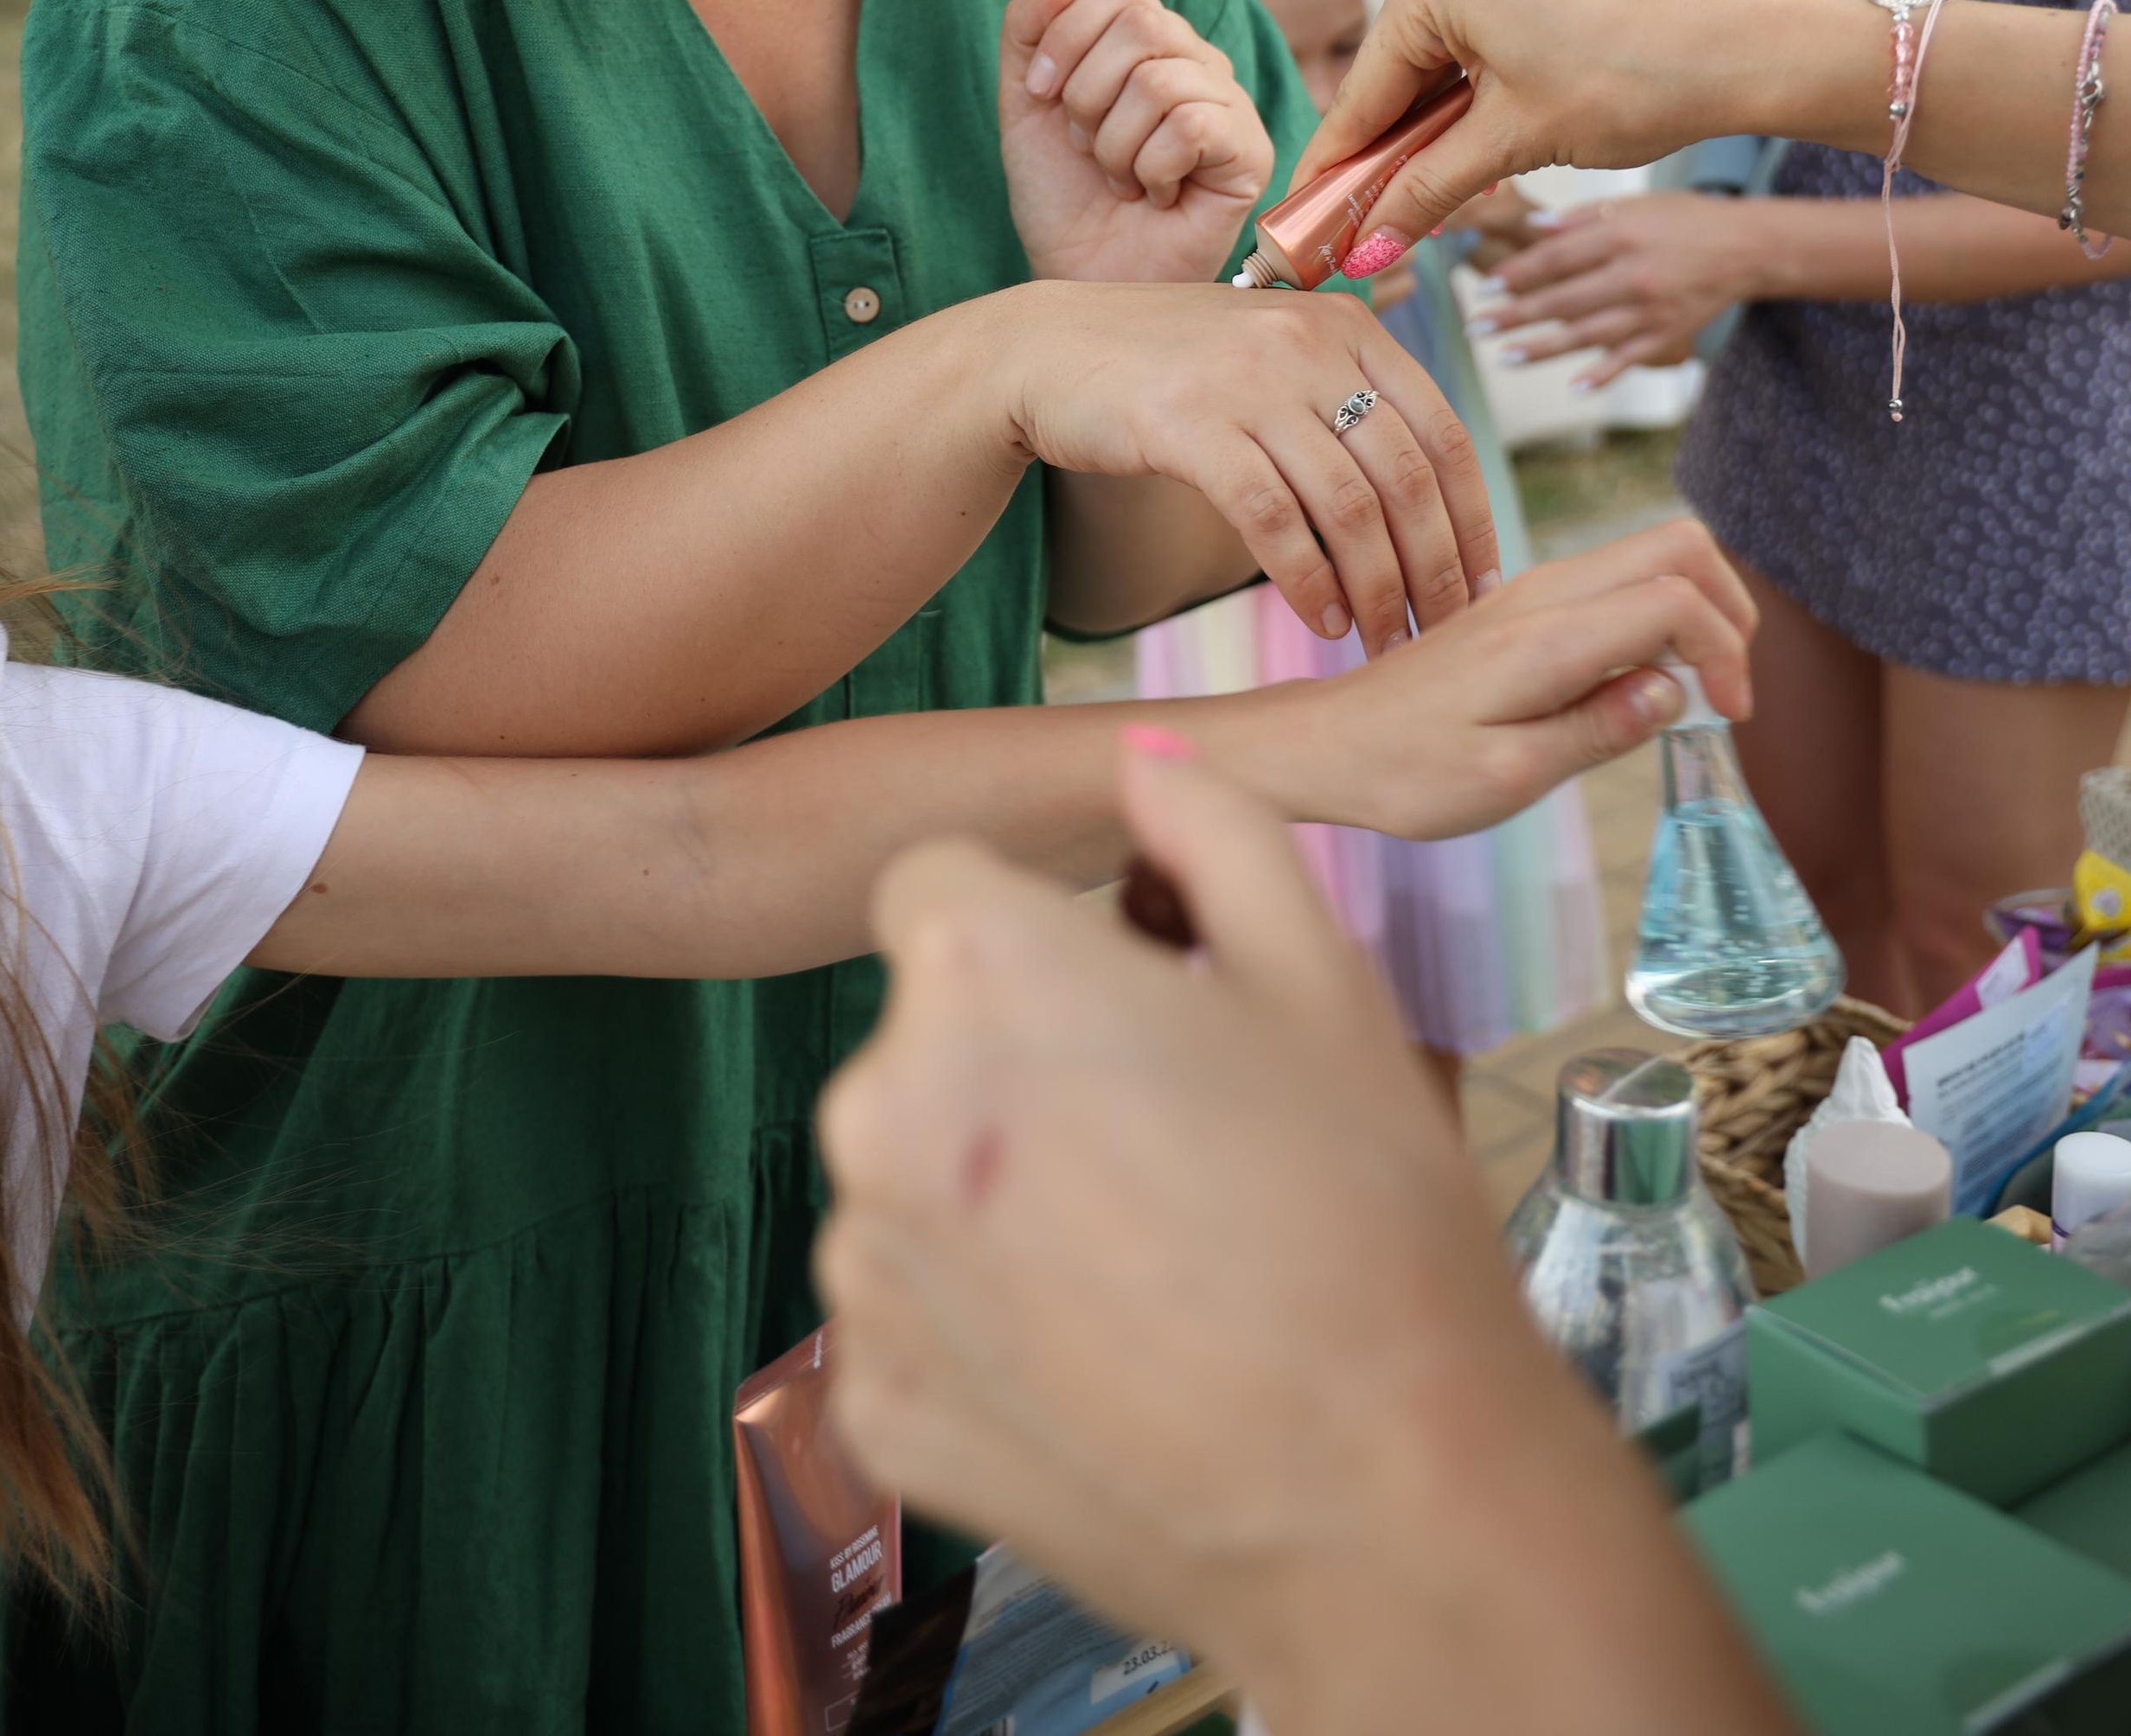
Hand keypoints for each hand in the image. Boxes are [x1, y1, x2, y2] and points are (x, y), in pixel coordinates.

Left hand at [816, 747, 1789, 1735]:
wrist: (1388, 1496)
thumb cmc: (1366, 1217)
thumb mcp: (1317, 971)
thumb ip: (1207, 826)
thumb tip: (1140, 755)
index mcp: (976, 969)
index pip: (940, 887)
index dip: (1037, 933)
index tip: (1122, 996)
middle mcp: (878, 1104)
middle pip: (925, 1036)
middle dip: (1018, 1060)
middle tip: (1166, 1136)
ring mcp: (864, 1270)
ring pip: (910, 1177)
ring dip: (992, 1194)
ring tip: (1151, 1258)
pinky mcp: (872, 1407)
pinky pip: (910, 1319)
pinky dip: (984, 1329)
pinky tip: (1107, 1354)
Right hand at [999, 280, 1496, 645]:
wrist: (1047, 350)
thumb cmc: (1169, 370)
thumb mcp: (1272, 360)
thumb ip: (1344, 404)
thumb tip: (1426, 505)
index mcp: (1346, 327)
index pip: (1444, 434)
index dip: (1474, 522)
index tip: (1484, 591)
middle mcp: (1307, 344)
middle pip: (1407, 477)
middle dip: (1435, 572)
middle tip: (1443, 637)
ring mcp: (1248, 380)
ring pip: (1349, 506)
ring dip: (1376, 589)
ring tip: (1380, 643)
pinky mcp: (1188, 423)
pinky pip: (1273, 519)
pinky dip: (1307, 581)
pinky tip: (1320, 620)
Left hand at [1001, 0, 1273, 285]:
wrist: (1079, 275)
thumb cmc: (1061, 193)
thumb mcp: (1024, 102)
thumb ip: (1029, 29)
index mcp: (1147, 40)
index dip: (1066, 35)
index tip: (1040, 93)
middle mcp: (1195, 60)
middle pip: (1141, 24)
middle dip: (1086, 95)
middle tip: (1085, 147)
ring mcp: (1228, 103)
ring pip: (1159, 82)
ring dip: (1114, 144)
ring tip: (1120, 178)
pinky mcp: (1250, 151)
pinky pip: (1190, 127)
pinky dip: (1150, 170)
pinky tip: (1156, 196)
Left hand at [1271, 515, 1755, 839]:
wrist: (1327, 743)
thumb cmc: (1408, 771)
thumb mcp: (1509, 776)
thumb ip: (1598, 730)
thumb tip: (1675, 693)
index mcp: (1548, 634)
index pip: (1677, 596)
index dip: (1726, 651)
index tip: (1729, 719)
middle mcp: (1545, 592)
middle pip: (1678, 545)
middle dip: (1729, 609)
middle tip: (1730, 691)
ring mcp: (1533, 591)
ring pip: (1650, 556)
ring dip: (1695, 612)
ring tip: (1695, 692)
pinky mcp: (1522, 605)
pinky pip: (1614, 583)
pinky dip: (1655, 619)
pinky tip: (1639, 684)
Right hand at [1293, 0, 1812, 249]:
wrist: (1749, 43)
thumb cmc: (1639, 80)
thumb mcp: (1516, 143)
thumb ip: (1427, 189)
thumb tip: (1368, 242)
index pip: (1364, 90)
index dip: (1336, 165)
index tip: (1303, 216)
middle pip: (1398, 61)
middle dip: (1392, 139)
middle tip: (1373, 215)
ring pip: (1441, 38)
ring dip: (1436, 107)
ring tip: (1437, 178)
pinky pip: (1481, 11)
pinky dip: (1475, 68)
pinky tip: (1484, 120)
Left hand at [1473, 191, 1765, 382]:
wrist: (1747, 247)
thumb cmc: (1684, 218)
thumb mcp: (1636, 204)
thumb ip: (1582, 218)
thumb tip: (1531, 229)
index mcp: (1621, 235)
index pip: (1558, 258)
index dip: (1519, 274)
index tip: (1486, 286)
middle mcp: (1633, 275)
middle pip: (1564, 299)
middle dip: (1516, 315)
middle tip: (1476, 327)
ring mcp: (1652, 310)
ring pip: (1589, 334)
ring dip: (1544, 348)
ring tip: (1504, 357)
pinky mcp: (1668, 334)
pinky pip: (1629, 357)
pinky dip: (1603, 374)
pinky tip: (1573, 386)